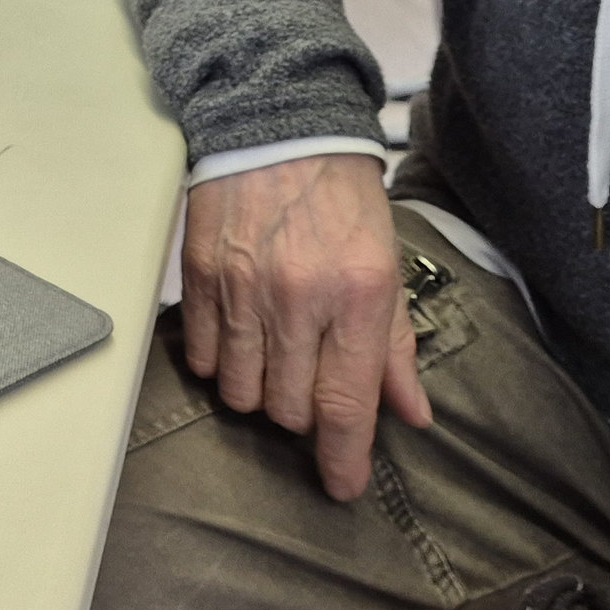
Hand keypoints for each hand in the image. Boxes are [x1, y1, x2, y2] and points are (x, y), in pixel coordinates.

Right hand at [179, 152, 431, 500]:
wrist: (277, 123)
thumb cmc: (340, 193)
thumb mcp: (387, 265)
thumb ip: (394, 346)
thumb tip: (411, 412)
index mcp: (356, 294)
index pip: (345, 404)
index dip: (343, 458)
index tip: (341, 486)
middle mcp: (298, 297)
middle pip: (288, 409)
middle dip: (301, 411)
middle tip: (309, 381)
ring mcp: (242, 288)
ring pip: (240, 392)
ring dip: (258, 390)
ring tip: (271, 358)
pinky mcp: (200, 276)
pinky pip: (199, 356)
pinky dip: (217, 362)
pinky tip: (236, 339)